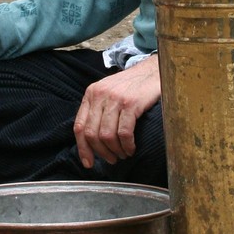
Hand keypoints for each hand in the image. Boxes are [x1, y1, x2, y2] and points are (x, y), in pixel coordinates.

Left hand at [73, 54, 160, 168]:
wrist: (154, 71)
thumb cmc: (133, 86)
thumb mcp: (109, 92)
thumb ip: (99, 110)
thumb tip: (93, 140)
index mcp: (91, 93)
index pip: (79, 126)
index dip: (82, 148)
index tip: (88, 163)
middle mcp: (100, 95)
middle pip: (92, 134)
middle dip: (101, 152)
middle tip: (112, 159)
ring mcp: (115, 98)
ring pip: (106, 135)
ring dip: (115, 151)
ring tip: (123, 154)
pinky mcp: (131, 103)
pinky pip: (124, 132)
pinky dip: (127, 145)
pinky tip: (131, 148)